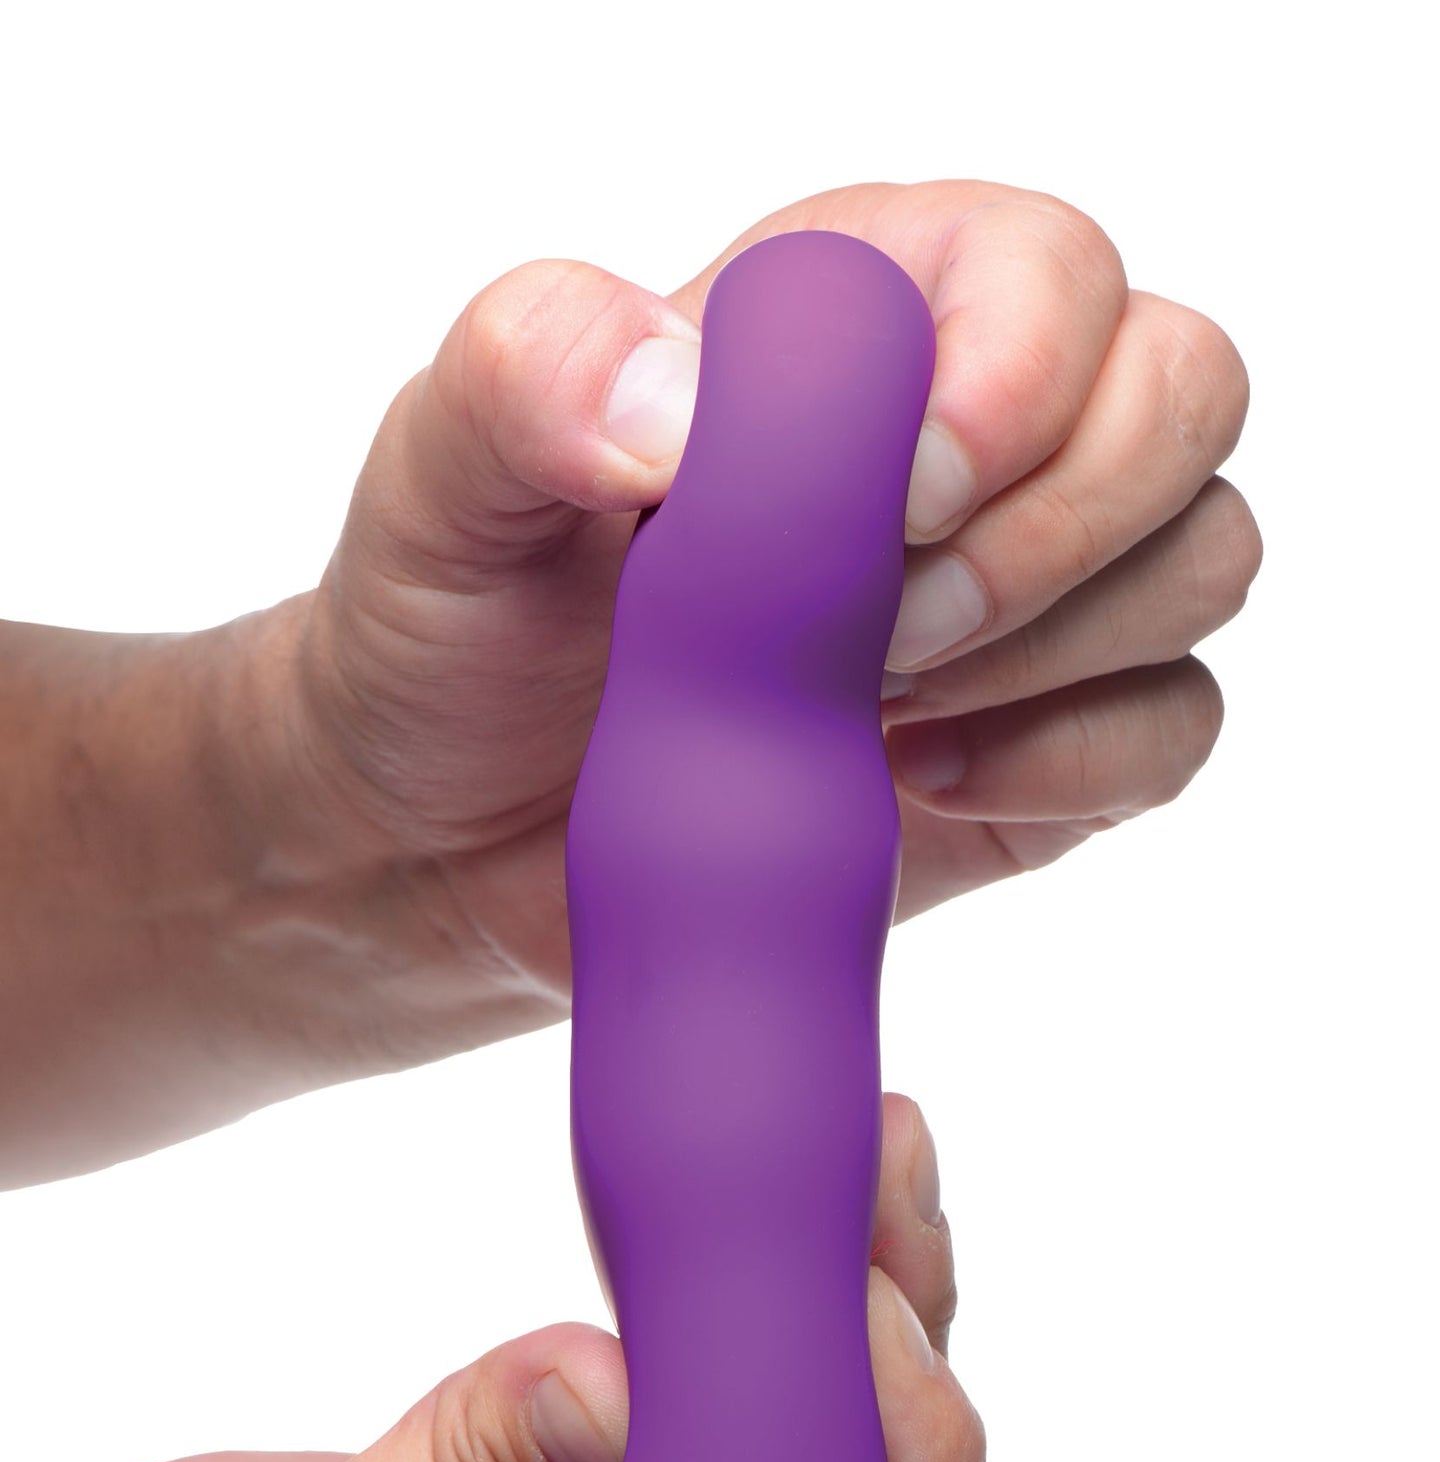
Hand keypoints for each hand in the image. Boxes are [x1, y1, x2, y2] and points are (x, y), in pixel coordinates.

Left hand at [266, 177, 1257, 1048]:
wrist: (455, 840)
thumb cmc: (456, 634)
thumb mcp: (439, 481)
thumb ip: (532, 373)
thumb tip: (682, 405)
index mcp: (863, 309)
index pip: (1050, 267)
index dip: (1015, 377)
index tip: (894, 502)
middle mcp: (981, 432)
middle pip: (1186, 393)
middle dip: (1062, 522)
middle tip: (889, 630)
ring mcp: (1033, 595)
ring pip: (1205, 557)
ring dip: (1064, 643)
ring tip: (877, 705)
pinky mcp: (1048, 744)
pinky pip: (1173, 726)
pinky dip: (1076, 759)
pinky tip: (920, 780)